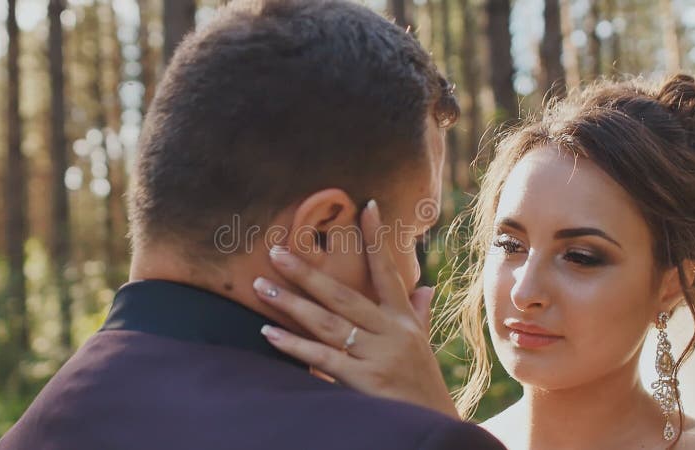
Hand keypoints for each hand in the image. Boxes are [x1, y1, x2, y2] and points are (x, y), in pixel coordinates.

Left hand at [253, 200, 459, 418]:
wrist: (432, 423)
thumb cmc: (422, 384)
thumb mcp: (423, 345)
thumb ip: (418, 314)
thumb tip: (424, 287)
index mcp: (404, 320)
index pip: (389, 273)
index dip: (377, 239)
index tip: (367, 206)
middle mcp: (391, 332)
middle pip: (343, 295)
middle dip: (307, 273)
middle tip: (276, 251)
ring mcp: (377, 355)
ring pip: (327, 322)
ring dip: (290, 303)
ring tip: (261, 286)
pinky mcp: (364, 381)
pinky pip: (322, 357)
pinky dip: (293, 345)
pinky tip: (269, 332)